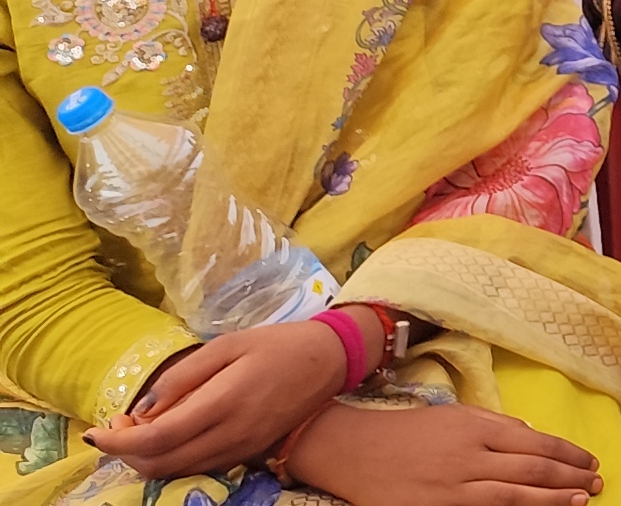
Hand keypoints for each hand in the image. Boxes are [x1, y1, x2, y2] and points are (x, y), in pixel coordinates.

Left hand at [84, 320, 347, 476]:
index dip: (117, 442)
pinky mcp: (248, 453)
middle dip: (127, 453)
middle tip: (118, 425)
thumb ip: (182, 377)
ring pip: (177, 471)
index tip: (96, 431)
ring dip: (147, 458)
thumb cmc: (277, 345)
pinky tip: (169, 434)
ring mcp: (241, 449)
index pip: (156, 439)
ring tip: (139, 428)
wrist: (330, 360)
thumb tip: (142, 410)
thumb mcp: (226, 345)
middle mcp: (231, 435)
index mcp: (223, 403)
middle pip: (161, 465)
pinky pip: (198, 467)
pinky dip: (172, 458)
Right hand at [282, 401, 601, 505]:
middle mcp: (469, 459)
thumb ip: (498, 427)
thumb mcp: (457, 417)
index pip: (537, 445)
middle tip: (597, 484)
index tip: (590, 462)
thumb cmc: (410, 432)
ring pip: (514, 497)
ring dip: (553, 500)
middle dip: (570, 479)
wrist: (354, 451)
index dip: (569, 455)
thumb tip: (536, 439)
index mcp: (477, 430)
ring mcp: (453, 489)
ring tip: (580, 501)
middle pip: (532, 471)